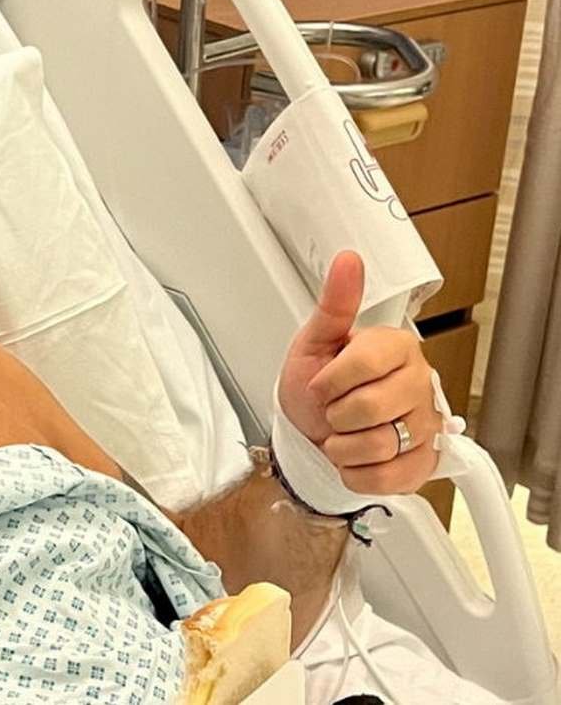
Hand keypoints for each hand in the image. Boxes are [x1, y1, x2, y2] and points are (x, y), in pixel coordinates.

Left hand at [277, 251, 441, 493]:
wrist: (310, 434)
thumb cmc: (315, 387)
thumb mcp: (314, 344)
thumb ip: (334, 305)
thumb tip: (348, 260)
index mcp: (398, 347)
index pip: (365, 364)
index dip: (331, 381)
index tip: (322, 383)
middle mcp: (420, 383)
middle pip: (371, 408)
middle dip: (335, 415)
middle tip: (334, 410)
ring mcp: (427, 425)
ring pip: (378, 445)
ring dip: (342, 446)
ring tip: (343, 434)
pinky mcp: (423, 463)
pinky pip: (385, 477)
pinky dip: (355, 472)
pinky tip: (354, 457)